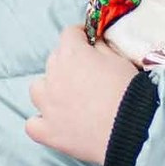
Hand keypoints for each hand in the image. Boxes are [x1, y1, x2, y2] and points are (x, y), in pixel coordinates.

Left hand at [23, 25, 140, 165]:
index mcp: (72, 54)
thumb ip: (102, 48)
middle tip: (87, 74)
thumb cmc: (131, 92)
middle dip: (69, 62)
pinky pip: (32, 124)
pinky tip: (54, 124)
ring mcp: (47, 105)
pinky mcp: (48, 131)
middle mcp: (53, 76)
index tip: (89, 41)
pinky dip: (41, 122)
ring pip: (38, 89)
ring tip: (66, 97)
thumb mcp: (120, 60)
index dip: (81, 36)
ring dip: (49, 89)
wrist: (132, 130)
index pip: (69, 34)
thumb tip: (94, 44)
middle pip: (54, 60)